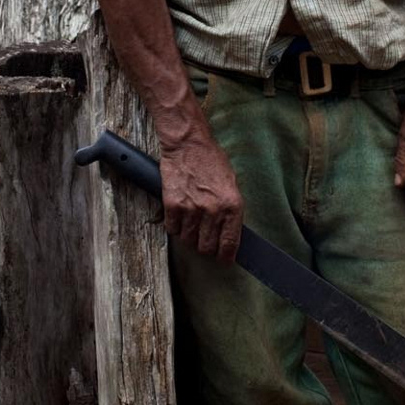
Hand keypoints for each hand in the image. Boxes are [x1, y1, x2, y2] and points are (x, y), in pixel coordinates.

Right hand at [160, 127, 244, 263]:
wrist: (188, 145)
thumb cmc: (212, 161)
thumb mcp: (232, 184)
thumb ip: (231, 210)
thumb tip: (229, 233)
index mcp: (232, 205)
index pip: (229, 243)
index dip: (226, 256)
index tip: (224, 259)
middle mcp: (213, 211)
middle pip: (207, 247)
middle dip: (206, 247)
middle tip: (204, 240)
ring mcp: (192, 209)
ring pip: (188, 240)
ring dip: (189, 237)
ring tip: (191, 224)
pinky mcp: (172, 206)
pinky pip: (172, 229)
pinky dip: (175, 227)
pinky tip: (179, 216)